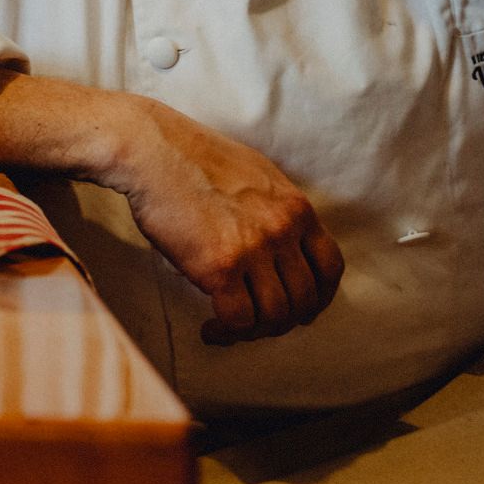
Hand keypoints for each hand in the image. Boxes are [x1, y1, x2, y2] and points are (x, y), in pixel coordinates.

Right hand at [109, 98, 344, 343]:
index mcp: (296, 208)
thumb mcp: (257, 175)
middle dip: (284, 321)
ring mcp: (253, 249)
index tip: (303, 310)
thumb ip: (277, 210)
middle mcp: (282, 230)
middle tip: (259, 323)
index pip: (331, 267)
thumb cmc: (194, 159)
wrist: (152, 150)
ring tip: (230, 326)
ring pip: (275, 316)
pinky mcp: (220, 267)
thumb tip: (283, 244)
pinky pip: (239, 319)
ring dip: (255, 331)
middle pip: (305, 299)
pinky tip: (211, 328)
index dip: (320, 297)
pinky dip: (227, 332)